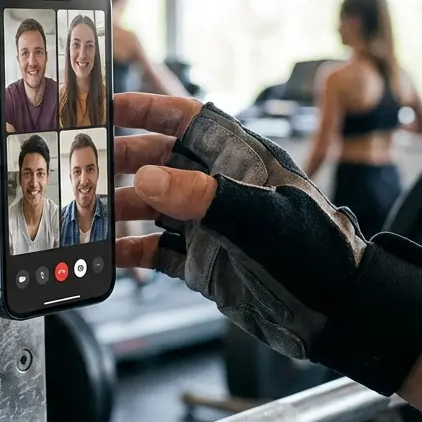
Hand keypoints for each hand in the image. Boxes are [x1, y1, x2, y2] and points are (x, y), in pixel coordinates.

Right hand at [112, 93, 421, 394]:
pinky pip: (156, 251)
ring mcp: (210, 225)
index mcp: (240, 159)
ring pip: (152, 207)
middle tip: (82, 166)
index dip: (147, 108)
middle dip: (120, 161)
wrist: (338, 314)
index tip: (107, 107)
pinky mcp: (203, 262)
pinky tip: (104, 254)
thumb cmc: (317, 254)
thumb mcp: (261, 219)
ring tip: (86, 211)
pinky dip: (130, 252)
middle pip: (159, 161)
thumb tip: (148, 177)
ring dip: (119, 208)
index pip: (187, 119)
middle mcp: (220, 187)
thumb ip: (205, 196)